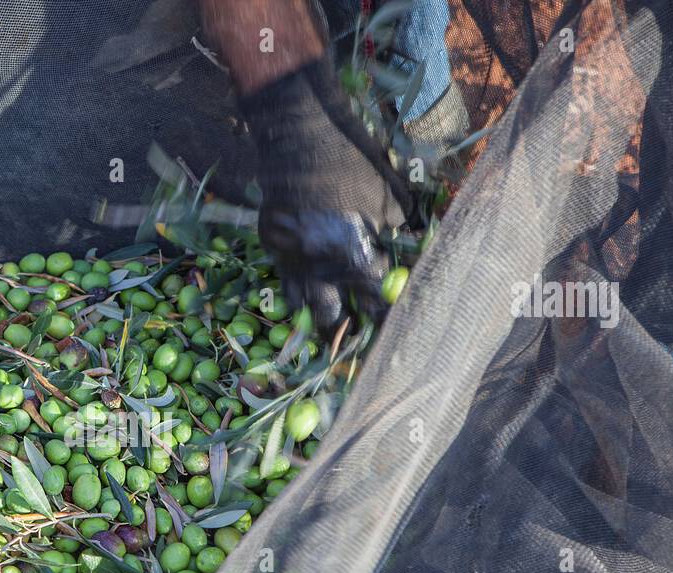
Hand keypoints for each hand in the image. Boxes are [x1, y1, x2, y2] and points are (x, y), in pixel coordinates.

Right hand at [240, 57, 409, 331]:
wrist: (297, 136)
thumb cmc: (350, 161)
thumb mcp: (386, 194)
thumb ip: (393, 229)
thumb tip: (401, 248)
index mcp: (349, 252)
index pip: (371, 297)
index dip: (382, 311)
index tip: (390, 320)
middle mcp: (316, 264)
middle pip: (330, 315)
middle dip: (344, 328)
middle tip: (355, 335)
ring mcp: (288, 256)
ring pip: (300, 304)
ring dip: (316, 315)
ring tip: (328, 325)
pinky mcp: (270, 245)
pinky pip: (285, 279)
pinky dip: (299, 288)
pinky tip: (310, 289)